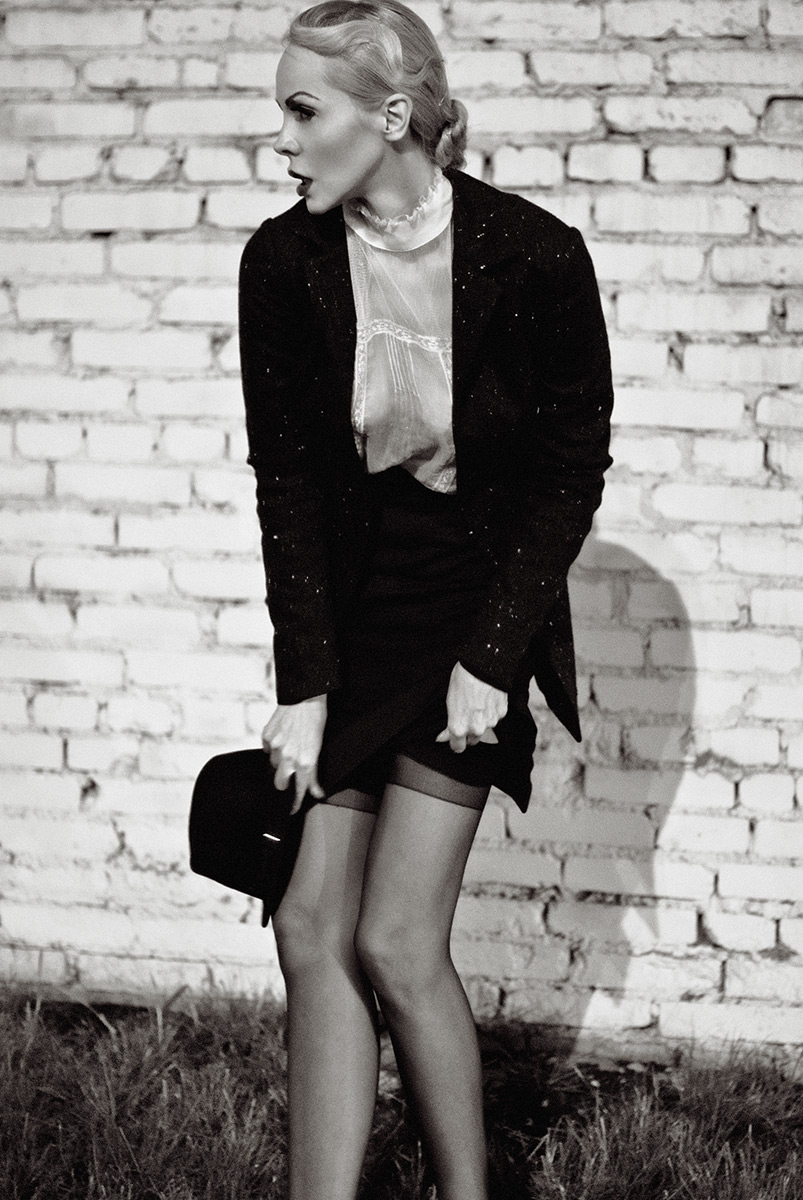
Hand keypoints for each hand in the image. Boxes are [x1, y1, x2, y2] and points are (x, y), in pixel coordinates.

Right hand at [262, 694, 326, 813]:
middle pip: (279, 785)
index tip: (293, 810)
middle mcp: (289, 757)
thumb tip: (315, 790)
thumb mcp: (319, 747)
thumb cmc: (316, 720)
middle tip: (288, 779)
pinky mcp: (267, 737)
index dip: (296, 803)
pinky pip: (267, 750)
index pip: (300, 790)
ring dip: (280, 763)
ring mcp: (276, 747)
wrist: (305, 697)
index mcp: (306, 761)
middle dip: (283, 786)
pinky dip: (273, 748)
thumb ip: (313, 770)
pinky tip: (282, 738)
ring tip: (289, 749)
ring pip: (273, 766)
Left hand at [436, 663, 506, 753]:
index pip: (457, 748)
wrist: (482, 666)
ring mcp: (490, 722)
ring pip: (484, 729)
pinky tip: (486, 700)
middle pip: (472, 740)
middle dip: (468, 732)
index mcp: (459, 727)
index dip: (455, 742)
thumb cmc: (463, 679)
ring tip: (476, 704)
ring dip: (480, 722)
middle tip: (465, 716)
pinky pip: (495, 718)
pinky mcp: (501, 714)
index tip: (454, 737)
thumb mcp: (449, 702)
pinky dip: (491, 713)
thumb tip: (443, 737)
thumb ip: (448, 724)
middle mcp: (475, 729)